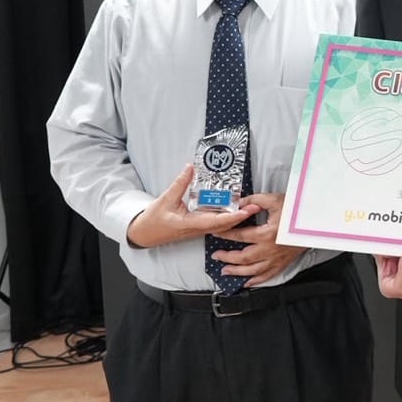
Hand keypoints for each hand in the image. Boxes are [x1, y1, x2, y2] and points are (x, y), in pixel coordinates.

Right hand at [125, 164, 260, 249]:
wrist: (145, 234)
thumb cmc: (153, 220)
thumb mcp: (165, 199)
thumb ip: (180, 183)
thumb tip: (191, 168)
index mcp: (189, 224)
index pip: (215, 222)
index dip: (232, 217)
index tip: (245, 211)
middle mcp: (197, 229)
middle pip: (224, 225)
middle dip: (241, 216)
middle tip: (256, 206)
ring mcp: (199, 230)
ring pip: (222, 225)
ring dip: (236, 217)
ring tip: (251, 206)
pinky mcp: (199, 228)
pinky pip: (216, 223)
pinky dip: (228, 217)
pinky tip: (236, 209)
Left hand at [210, 192, 303, 286]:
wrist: (315, 220)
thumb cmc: (297, 210)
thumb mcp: (274, 200)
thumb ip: (254, 201)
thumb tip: (238, 204)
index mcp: (266, 233)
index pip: (239, 236)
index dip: (225, 235)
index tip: (216, 234)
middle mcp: (270, 249)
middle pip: (242, 258)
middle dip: (226, 257)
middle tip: (216, 255)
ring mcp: (277, 258)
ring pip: (252, 270)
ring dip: (237, 272)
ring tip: (226, 270)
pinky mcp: (283, 262)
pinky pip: (267, 276)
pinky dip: (256, 281)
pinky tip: (247, 282)